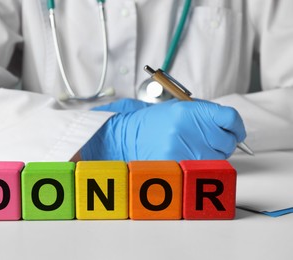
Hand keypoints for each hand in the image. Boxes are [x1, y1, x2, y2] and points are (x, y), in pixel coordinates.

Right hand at [82, 99, 245, 160]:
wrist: (128, 136)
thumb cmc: (154, 123)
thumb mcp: (179, 108)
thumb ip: (206, 115)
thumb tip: (232, 127)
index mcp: (188, 110)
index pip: (229, 117)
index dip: (236, 126)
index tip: (235, 130)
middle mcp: (187, 128)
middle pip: (227, 140)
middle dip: (222, 141)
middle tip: (206, 139)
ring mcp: (181, 148)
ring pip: (218, 157)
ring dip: (211, 155)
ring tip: (192, 148)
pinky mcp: (176, 164)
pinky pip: (203, 169)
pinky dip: (200, 166)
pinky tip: (187, 158)